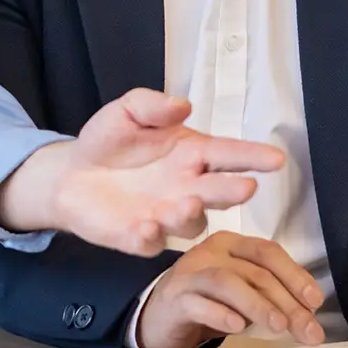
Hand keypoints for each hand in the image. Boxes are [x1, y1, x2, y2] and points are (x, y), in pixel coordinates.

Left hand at [0, 88, 285, 255]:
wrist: (71, 173)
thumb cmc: (109, 141)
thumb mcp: (128, 112)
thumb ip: (153, 105)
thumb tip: (183, 105)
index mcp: (192, 154)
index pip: (229, 154)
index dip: (253, 156)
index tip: (276, 159)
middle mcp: (187, 188)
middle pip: (218, 192)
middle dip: (232, 190)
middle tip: (246, 187)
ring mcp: (166, 216)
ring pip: (190, 222)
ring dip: (191, 213)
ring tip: (189, 201)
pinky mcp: (139, 237)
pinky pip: (150, 242)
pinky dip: (150, 237)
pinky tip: (145, 226)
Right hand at [136, 232, 325, 347]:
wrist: (158, 317)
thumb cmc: (205, 302)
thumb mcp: (241, 294)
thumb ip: (270, 297)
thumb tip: (308, 315)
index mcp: (231, 244)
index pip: (268, 252)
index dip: (295, 275)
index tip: (314, 300)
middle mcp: (210, 253)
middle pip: (254, 271)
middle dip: (287, 302)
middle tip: (307, 328)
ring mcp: (190, 274)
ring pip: (227, 282)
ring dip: (258, 304)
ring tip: (278, 326)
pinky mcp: (175, 299)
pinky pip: (199, 303)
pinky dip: (221, 314)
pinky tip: (237, 327)